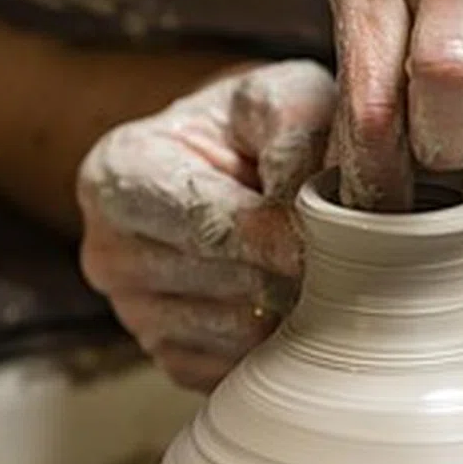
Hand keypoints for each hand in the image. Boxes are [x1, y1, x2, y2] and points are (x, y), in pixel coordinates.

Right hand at [78, 60, 335, 389]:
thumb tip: (310, 209)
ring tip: (320, 264)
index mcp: (118, 175)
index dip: (276, 233)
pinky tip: (294, 297)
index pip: (205, 222)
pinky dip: (281, 341)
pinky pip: (241, 367)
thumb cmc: (253, 125)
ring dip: (296, 306)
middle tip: (352, 249)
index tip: (330, 232)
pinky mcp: (171, 359)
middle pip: (228, 282)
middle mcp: (109, 253)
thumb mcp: (275, 96)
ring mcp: (136, 315)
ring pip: (241, 334)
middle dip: (297, 267)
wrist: (228, 164)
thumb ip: (295, 134)